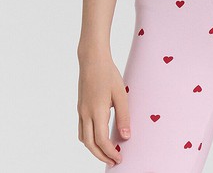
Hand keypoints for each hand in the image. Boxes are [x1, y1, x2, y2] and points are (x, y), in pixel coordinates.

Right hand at [77, 52, 130, 166]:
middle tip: (113, 161)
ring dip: (93, 149)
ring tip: (107, 151)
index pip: (101, 140)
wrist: (92, 59)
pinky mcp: (80, 106)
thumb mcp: (121, 94)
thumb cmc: (108, 73)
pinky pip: (82, 129)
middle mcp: (85, 113)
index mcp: (97, 111)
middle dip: (101, 156)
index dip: (110, 152)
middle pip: (90, 144)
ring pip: (83, 138)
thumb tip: (126, 137)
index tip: (119, 158)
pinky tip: (99, 136)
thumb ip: (123, 116)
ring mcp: (81, 110)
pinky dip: (89, 138)